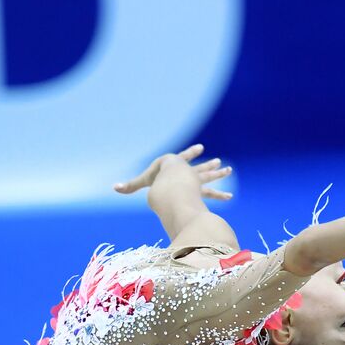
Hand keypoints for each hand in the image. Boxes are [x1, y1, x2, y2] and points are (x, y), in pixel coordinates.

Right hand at [113, 143, 234, 201]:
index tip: (201, 147)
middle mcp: (187, 171)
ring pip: (208, 177)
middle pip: (200, 168)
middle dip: (209, 165)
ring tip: (229, 171)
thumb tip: (114, 188)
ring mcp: (194, 179)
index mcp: (176, 166)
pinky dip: (219, 196)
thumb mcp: (143, 181)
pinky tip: (230, 197)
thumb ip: (131, 186)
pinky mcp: (198, 189)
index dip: (190, 153)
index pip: (183, 157)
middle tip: (219, 162)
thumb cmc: (156, 179)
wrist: (170, 177)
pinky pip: (211, 193)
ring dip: (218, 174)